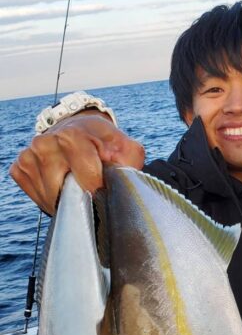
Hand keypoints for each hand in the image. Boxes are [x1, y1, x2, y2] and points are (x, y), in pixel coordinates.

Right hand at [9, 112, 144, 214]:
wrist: (78, 132)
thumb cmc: (103, 144)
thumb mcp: (124, 148)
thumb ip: (129, 161)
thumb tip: (122, 179)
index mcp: (72, 134)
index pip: (87, 174)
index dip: (99, 188)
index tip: (104, 192)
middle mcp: (45, 142)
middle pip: (64, 189)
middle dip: (81, 198)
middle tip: (92, 195)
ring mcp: (29, 155)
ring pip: (49, 196)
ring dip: (65, 202)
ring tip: (78, 193)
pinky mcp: (20, 168)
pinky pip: (35, 195)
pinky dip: (50, 199)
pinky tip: (62, 190)